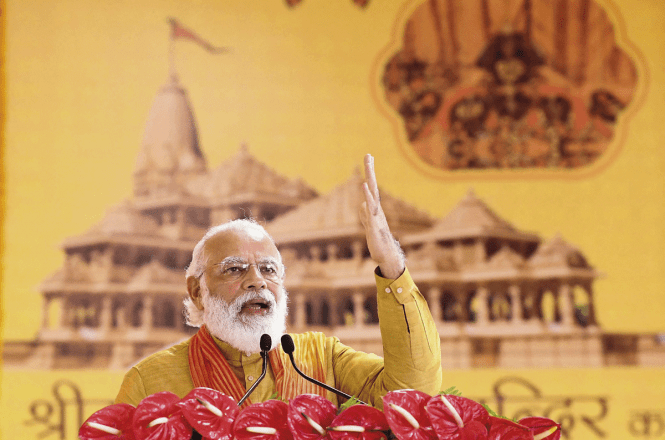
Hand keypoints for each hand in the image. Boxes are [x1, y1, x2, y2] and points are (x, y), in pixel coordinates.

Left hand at [359, 154, 404, 278]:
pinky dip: (367, 201)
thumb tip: (362, 205)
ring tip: (365, 172)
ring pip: (372, 198)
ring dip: (369, 185)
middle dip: (370, 171)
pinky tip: (363, 192)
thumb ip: (365, 215)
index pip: (371, 186)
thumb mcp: (368, 225)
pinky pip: (370, 212)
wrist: (386, 255)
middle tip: (368, 155)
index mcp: (374, 208)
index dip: (369, 172)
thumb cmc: (378, 240)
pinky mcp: (373, 227)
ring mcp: (376, 217)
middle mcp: (377, 209)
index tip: (369, 157)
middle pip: (372, 186)